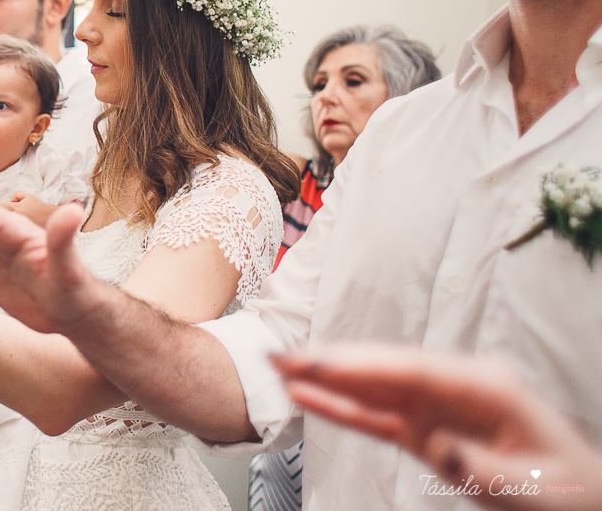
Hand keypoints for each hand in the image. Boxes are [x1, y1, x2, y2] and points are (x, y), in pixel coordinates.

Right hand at [273, 344, 601, 510]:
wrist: (584, 500)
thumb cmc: (569, 491)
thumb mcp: (533, 487)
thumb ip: (480, 466)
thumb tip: (434, 447)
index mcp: (486, 386)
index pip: (411, 370)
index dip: (360, 364)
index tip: (318, 362)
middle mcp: (456, 387)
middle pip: (383, 370)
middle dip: (330, 361)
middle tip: (279, 355)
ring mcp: (438, 407)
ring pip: (372, 388)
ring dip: (326, 377)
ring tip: (280, 366)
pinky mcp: (426, 430)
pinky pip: (376, 417)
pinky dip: (342, 407)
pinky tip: (310, 397)